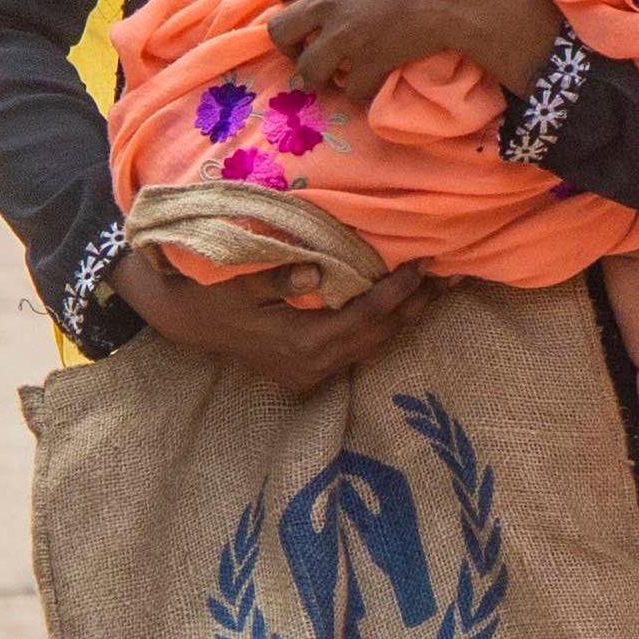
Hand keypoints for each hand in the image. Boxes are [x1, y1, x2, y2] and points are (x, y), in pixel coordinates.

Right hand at [117, 251, 431, 390]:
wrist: (185, 322)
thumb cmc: (211, 294)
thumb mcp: (237, 282)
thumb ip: (276, 277)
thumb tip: (316, 272)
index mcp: (300, 342)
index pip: (365, 316)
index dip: (398, 291)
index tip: (426, 264)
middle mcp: (313, 365)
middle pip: (379, 336)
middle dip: (417, 307)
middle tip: (453, 278)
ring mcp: (311, 374)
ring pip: (373, 347)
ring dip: (406, 319)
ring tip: (438, 292)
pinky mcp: (308, 373)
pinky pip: (358, 351)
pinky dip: (383, 328)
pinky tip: (402, 309)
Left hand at [266, 0, 553, 106]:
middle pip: (280, 29)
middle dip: (286, 42)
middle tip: (302, 46)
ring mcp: (348, 35)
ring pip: (306, 67)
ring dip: (315, 74)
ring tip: (328, 76)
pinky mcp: (370, 62)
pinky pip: (350, 89)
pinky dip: (356, 92)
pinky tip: (365, 87)